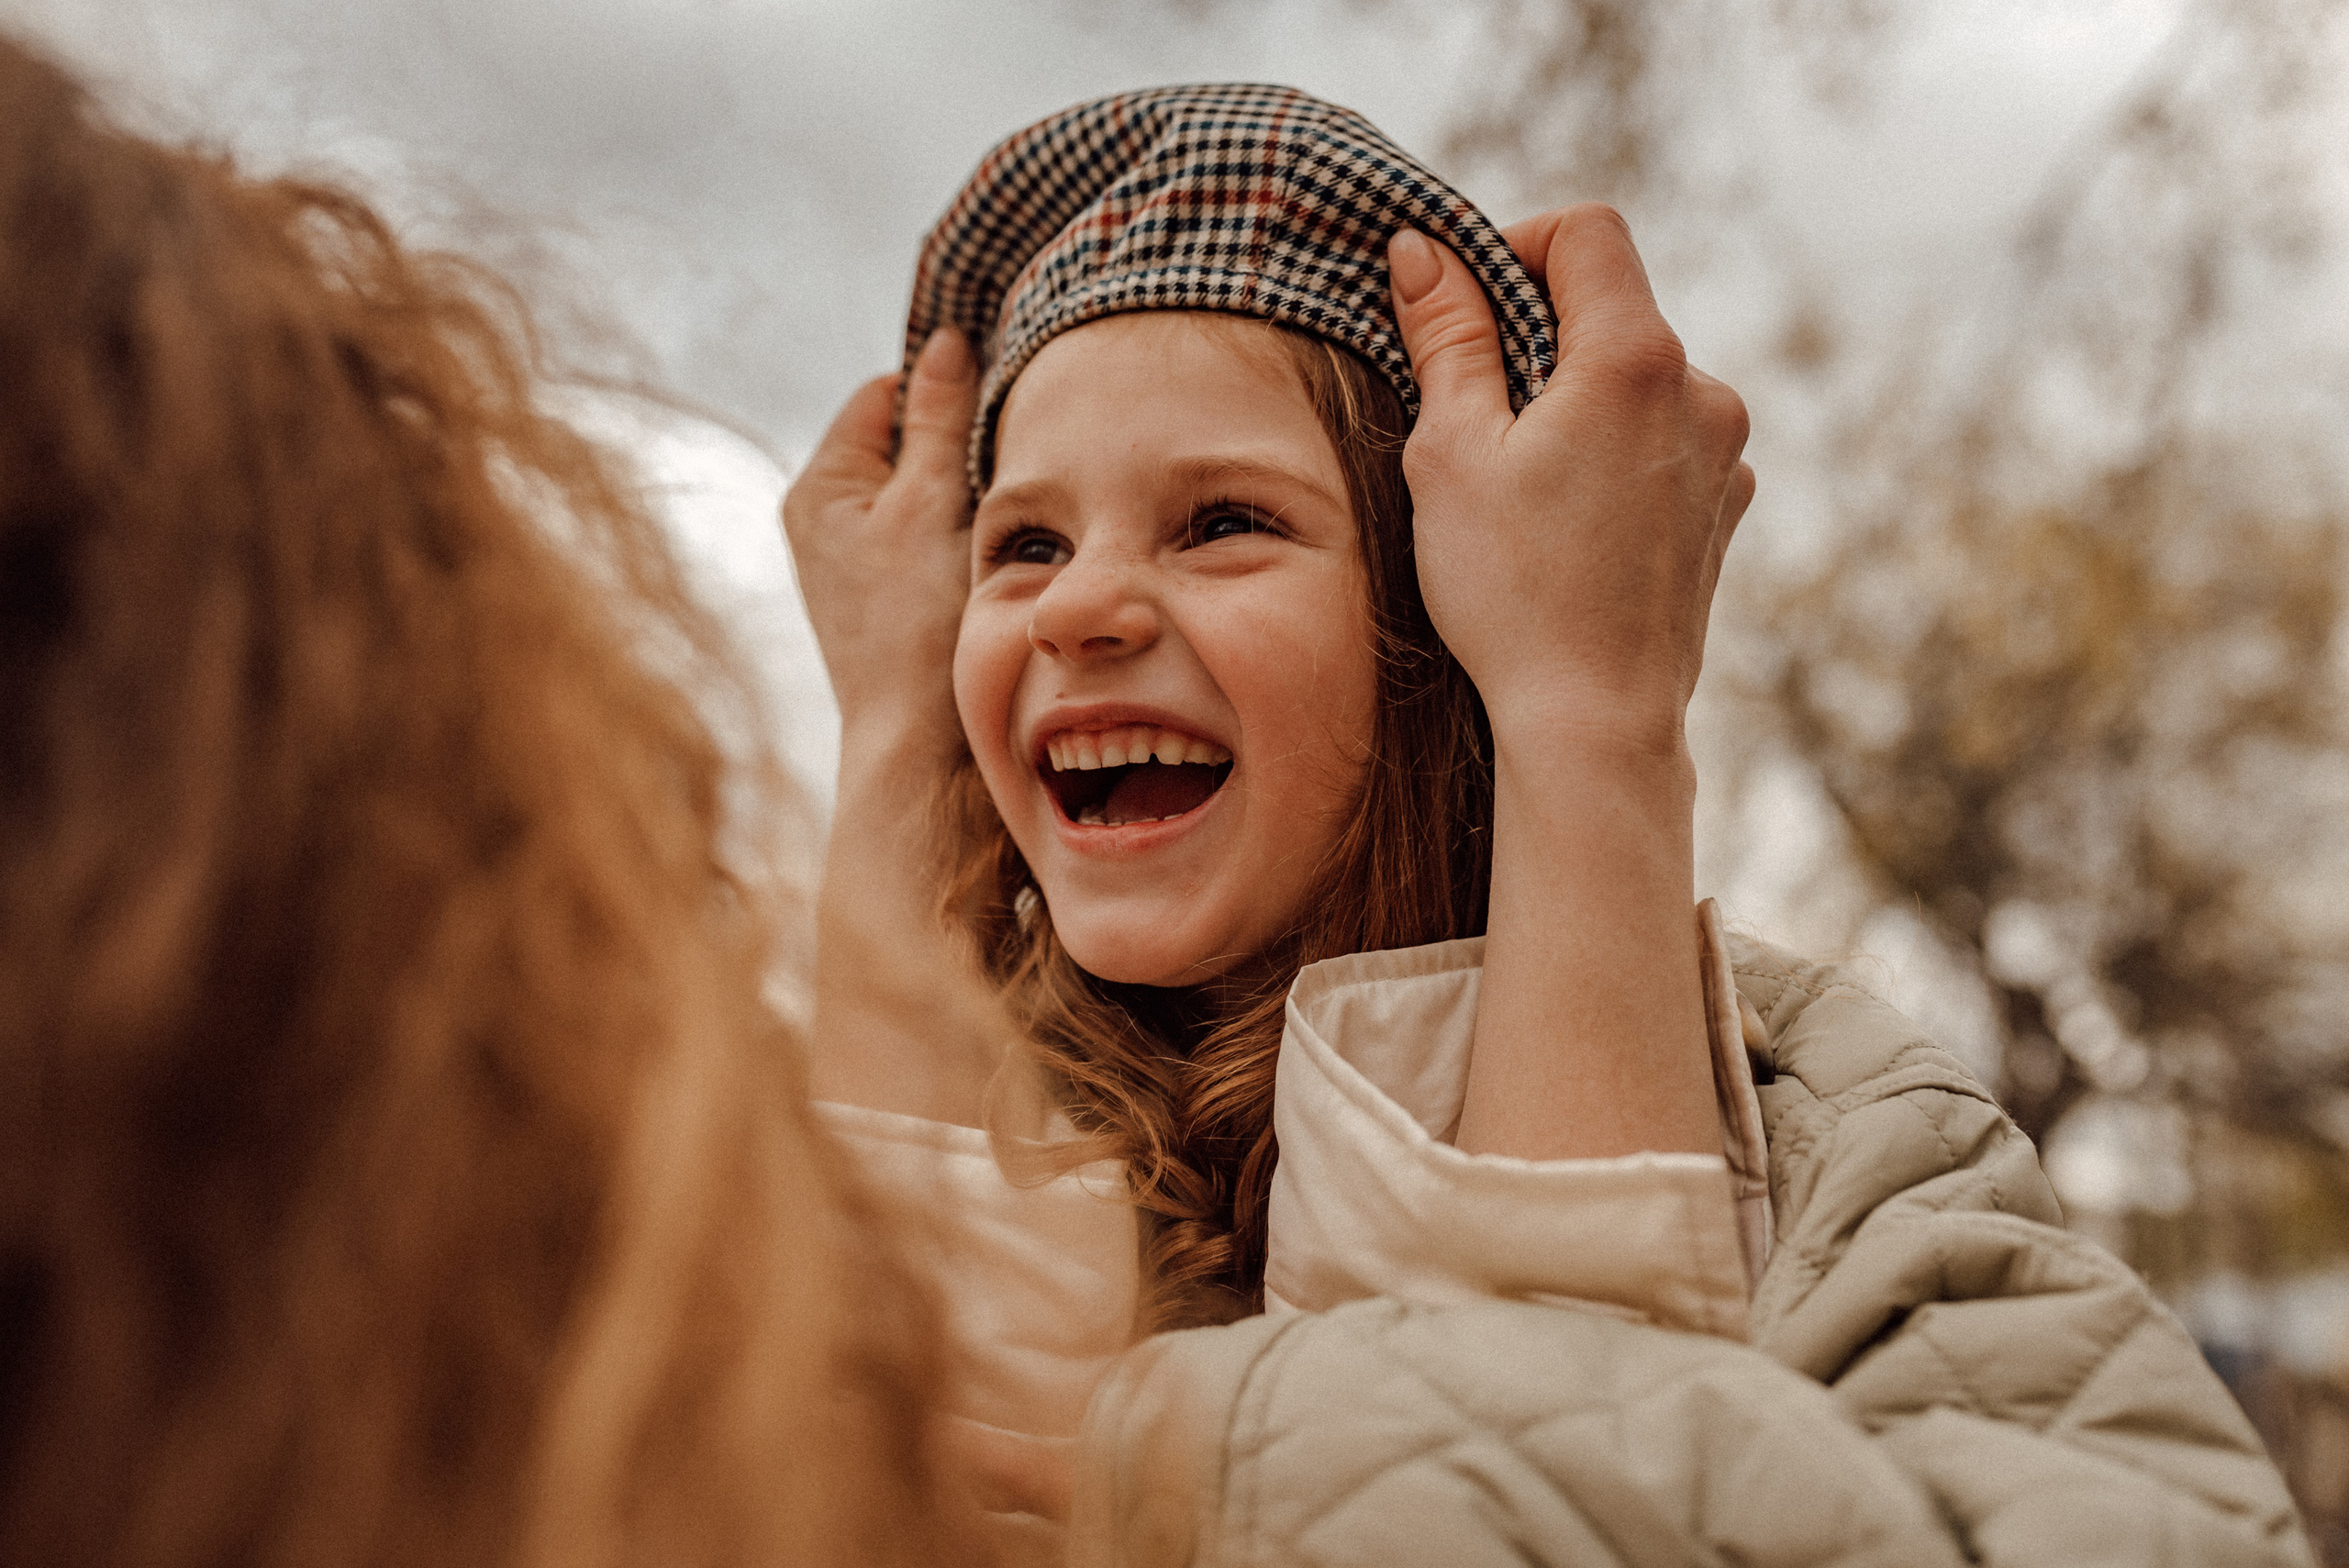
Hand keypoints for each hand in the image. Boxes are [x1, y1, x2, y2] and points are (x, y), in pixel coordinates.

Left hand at [781, 328, 978, 760]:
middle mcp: (824, 519)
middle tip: (1005, 463)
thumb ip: (938, 417)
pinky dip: (963, 535)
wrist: (918, 743)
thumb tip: (946, 341)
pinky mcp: (886, 596)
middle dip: (955, 444)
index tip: (996, 406)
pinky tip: (991, 557)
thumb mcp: (930, 503)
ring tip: (1000, 516)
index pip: (883, 393)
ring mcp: (854, 561)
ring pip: (924, 492)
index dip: (940, 391)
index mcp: (819, 486)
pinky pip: (932, 538)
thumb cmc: (915, 626)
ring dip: (966, 493)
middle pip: (904, 442)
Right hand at [1386, 207, 1753, 752]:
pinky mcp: (1725, 504)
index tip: (1468, 310)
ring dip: (1576, 400)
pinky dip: (1614, 452)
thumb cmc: (1511, 592)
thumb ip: (1446, 337)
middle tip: (1476, 415)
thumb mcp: (1451, 453)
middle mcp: (1702, 390)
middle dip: (1538, 338)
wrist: (1595, 721)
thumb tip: (1423, 249)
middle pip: (1612, 307)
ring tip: (1522, 485)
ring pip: (1636, 378)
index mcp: (1635, 359)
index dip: (1517, 246)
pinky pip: (1663, 440)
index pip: (1587, 232)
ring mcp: (1724, 451)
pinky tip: (1570, 523)